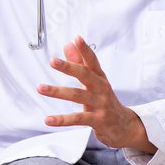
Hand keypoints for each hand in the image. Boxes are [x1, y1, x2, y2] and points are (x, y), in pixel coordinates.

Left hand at [39, 35, 155, 152]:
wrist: (124, 126)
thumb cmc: (105, 100)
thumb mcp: (94, 81)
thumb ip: (79, 63)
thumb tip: (68, 44)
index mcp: (100, 78)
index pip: (93, 61)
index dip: (85, 50)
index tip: (77, 38)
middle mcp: (101, 89)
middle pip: (85, 75)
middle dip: (68, 67)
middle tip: (52, 60)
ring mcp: (100, 104)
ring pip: (77, 95)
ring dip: (57, 91)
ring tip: (40, 88)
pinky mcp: (98, 120)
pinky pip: (77, 119)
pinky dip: (62, 120)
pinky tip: (48, 119)